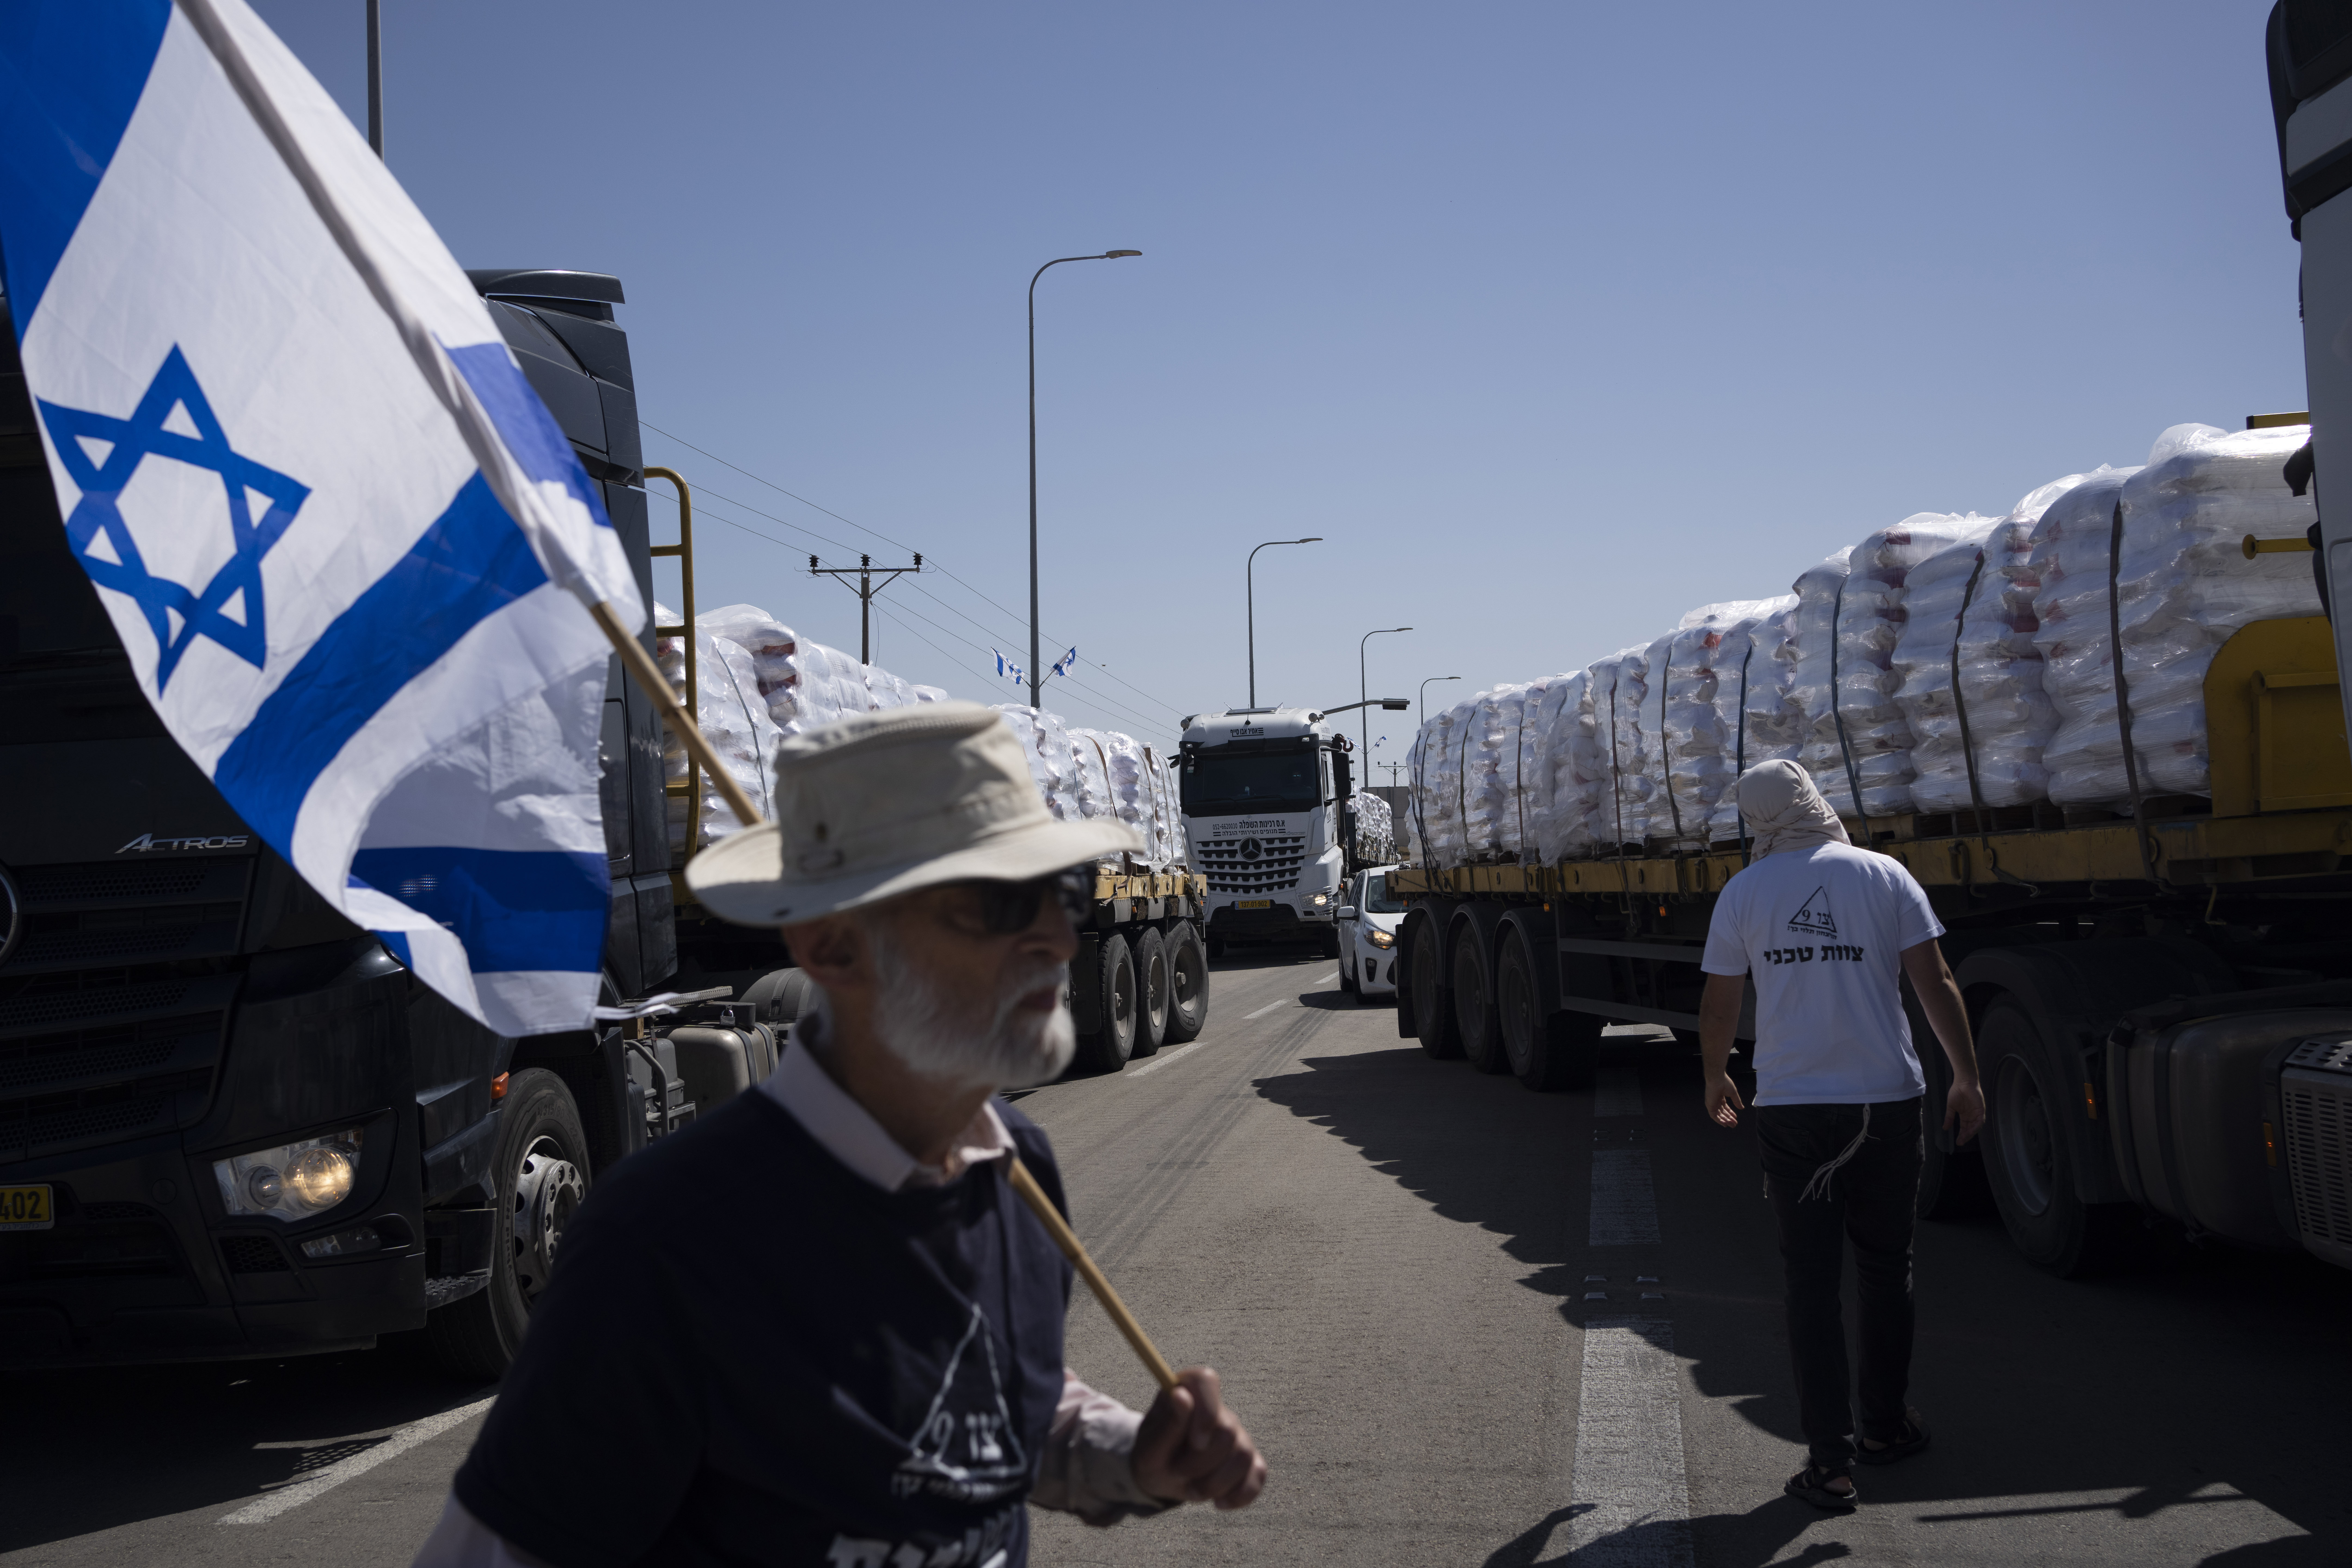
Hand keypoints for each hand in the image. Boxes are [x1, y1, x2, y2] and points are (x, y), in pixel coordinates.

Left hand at [1131, 1366, 1265, 1509]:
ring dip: (1215, 1483)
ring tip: (1192, 1492)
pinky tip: (1219, 1502)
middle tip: (1177, 1474)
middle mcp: (1217, 1409)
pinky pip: (1258, 1474)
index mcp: (1188, 1393)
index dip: (1205, 1410)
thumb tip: (1181, 1394)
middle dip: (1200, 1463)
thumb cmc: (1154, 1455)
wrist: (1163, 1477)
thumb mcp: (1150, 1447)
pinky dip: (1239, 1495)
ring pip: (1243, 1455)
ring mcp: (1237, 1434)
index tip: (1195, 1441)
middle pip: (1227, 1430)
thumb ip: (1168, 1423)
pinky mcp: (1250, 1459)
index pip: (1206, 1380)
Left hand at [1704, 1070, 1744, 1127]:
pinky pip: (1713, 1115)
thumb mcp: (1733, 1093)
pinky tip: (1725, 1124)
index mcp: (1720, 1097)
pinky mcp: (1709, 1106)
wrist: (1718, 1080)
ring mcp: (1712, 1103)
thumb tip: (1742, 1108)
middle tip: (1735, 1124)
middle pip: (1722, 1112)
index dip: (1730, 1113)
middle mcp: (1716, 1101)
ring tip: (1732, 1125)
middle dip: (1729, 1118)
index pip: (1725, 1107)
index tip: (1736, 1117)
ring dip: (1725, 1120)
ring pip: (1719, 1115)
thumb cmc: (1725, 1083)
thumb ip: (1737, 1101)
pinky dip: (1719, 1120)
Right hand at [1944, 1077, 1985, 1145]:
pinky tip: (1971, 1131)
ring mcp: (1976, 1113)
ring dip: (1970, 1133)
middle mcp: (1971, 1116)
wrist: (1963, 1083)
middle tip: (1960, 1142)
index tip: (1957, 1142)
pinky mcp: (1981, 1110)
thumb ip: (1949, 1118)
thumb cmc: (1956, 1092)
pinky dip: (1976, 1126)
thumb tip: (1944, 1128)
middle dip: (1965, 1136)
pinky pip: (1980, 1121)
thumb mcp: (1951, 1107)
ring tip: (1964, 1138)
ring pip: (1975, 1127)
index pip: (1963, 1127)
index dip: (1961, 1135)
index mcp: (1964, 1115)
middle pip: (1969, 1129)